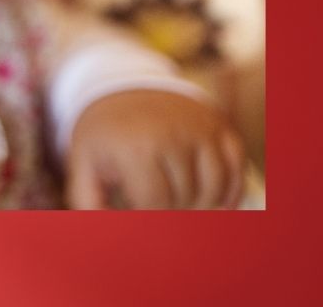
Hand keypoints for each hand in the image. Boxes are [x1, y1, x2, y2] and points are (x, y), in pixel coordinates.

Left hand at [65, 90, 245, 209]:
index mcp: (135, 145)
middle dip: (173, 208)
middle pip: (186, 197)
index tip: (137, 206)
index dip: (148, 213)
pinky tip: (211, 197)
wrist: (123, 88)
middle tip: (158, 202)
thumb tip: (105, 235)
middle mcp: (171, 133)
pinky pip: (236, 168)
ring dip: (201, 203)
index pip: (155, 203)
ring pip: (214, 187)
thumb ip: (89, 202)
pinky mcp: (217, 124)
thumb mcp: (85, 162)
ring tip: (181, 200)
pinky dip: (229, 189)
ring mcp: (198, 127)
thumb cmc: (105, 135)